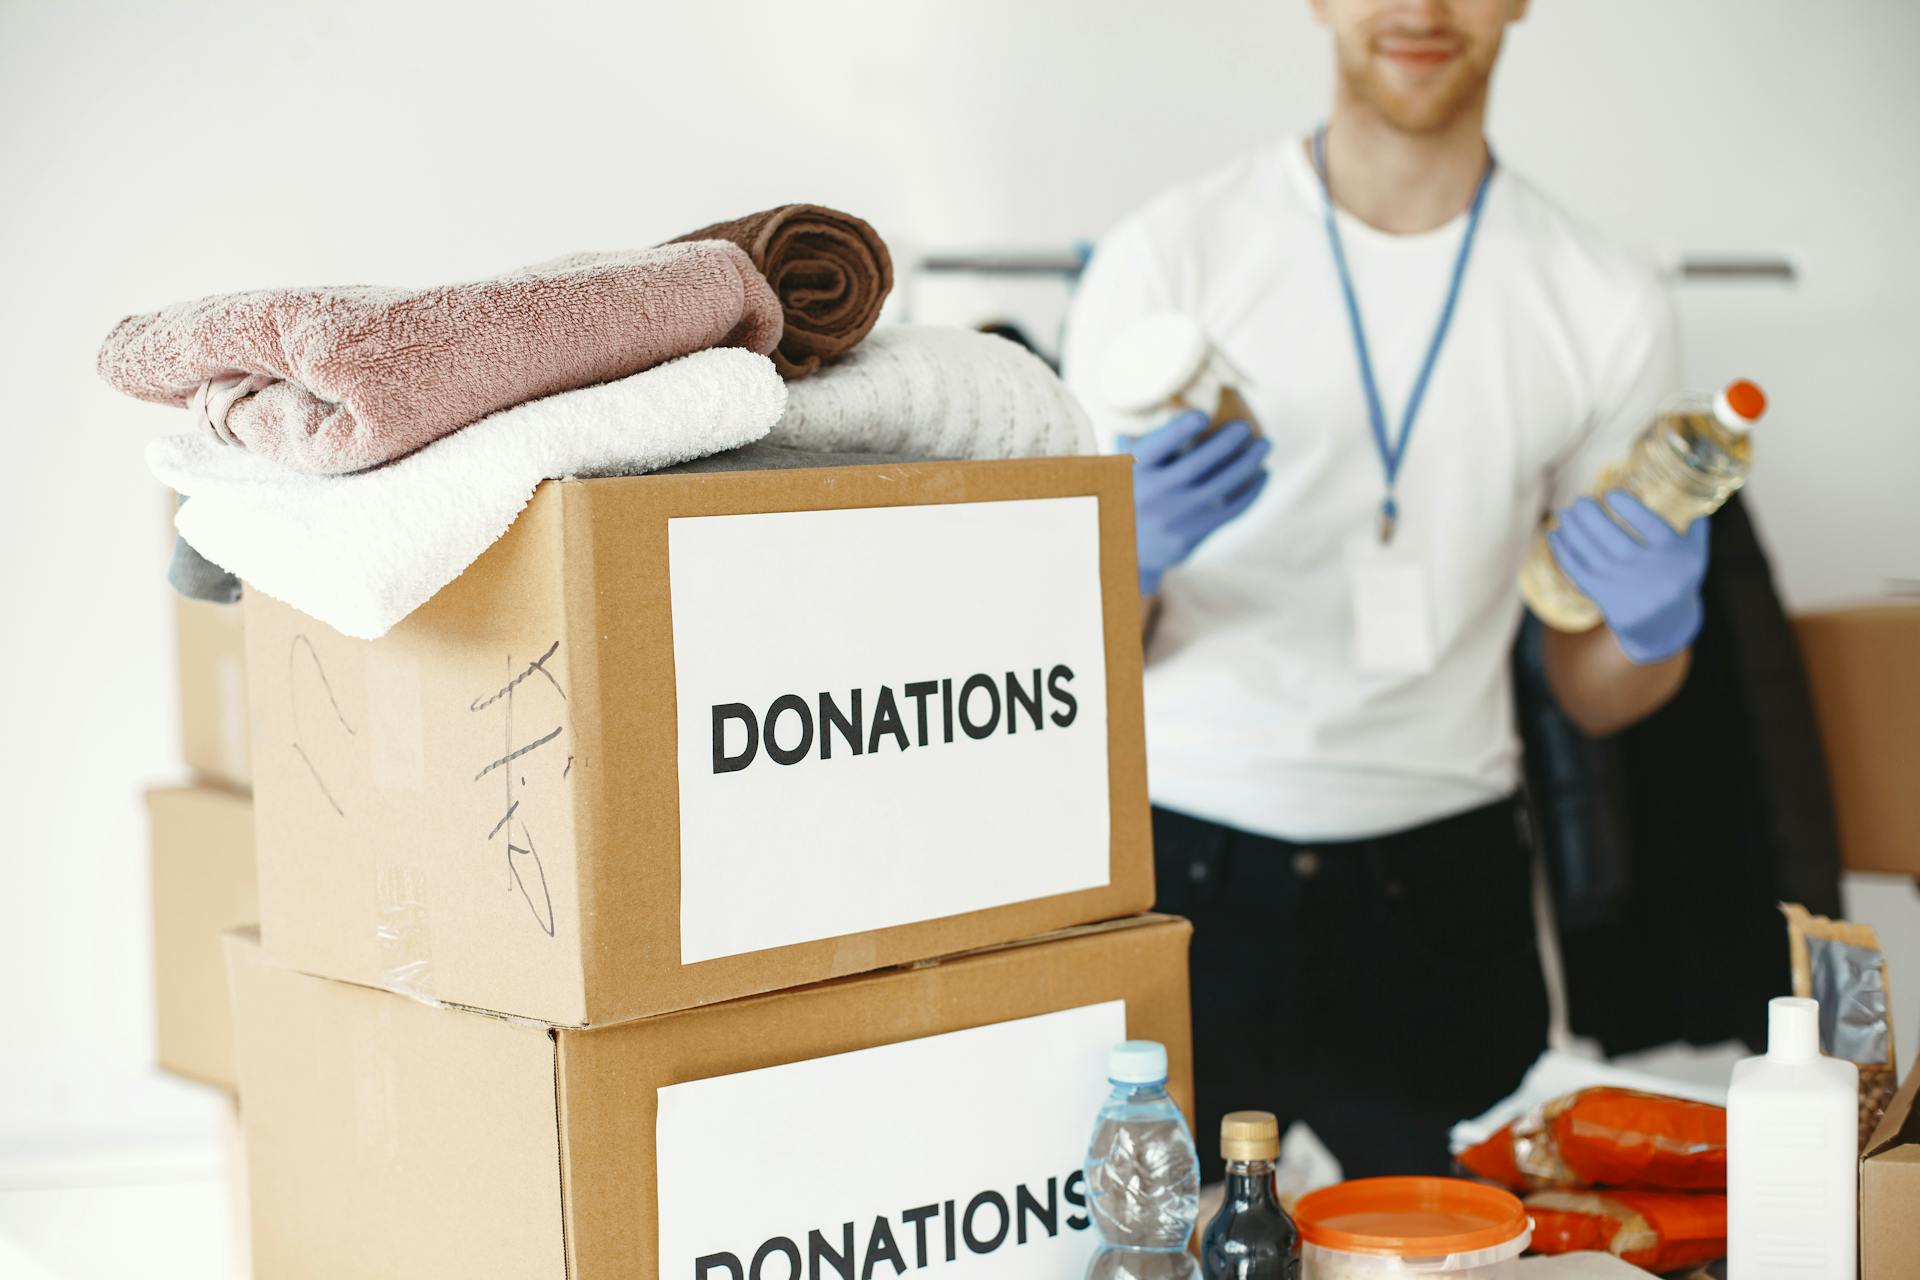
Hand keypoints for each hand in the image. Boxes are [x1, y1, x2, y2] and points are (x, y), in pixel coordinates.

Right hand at [1126, 410, 1269, 595]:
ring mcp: (1175, 517)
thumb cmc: (1125, 494)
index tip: (1203, 414)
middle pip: (1199, 463)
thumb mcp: (1117, 467)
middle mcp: (1153, 494)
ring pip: (1222, 486)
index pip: (1159, 445)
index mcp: (1132, 472)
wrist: (1121, 550)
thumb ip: (1134, 440)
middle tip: (1245, 427)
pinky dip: (1252, 491)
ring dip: (1249, 462)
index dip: (1182, 428)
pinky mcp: (1192, 535)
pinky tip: (1262, 474)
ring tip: (1264, 444)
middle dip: (1227, 442)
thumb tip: (1163, 401)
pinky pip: (1230, 510)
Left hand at [1547, 490, 1708, 664]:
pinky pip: (1580, 574)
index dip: (1630, 509)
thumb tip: (1693, 492)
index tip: (1611, 494)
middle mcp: (1652, 573)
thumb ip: (1694, 528)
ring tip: (1564, 515)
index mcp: (1676, 557)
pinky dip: (1564, 554)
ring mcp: (1627, 589)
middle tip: (1580, 501)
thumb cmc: (1676, 579)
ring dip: (1574, 533)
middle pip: (1616, 543)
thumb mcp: (1694, 556)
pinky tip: (1555, 536)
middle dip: (1593, 519)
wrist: (1663, 626)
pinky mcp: (1606, 601)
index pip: (1652, 528)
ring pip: (1594, 557)